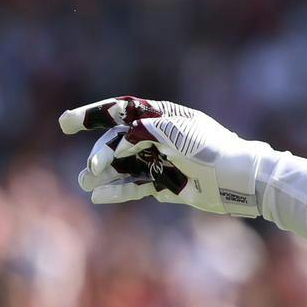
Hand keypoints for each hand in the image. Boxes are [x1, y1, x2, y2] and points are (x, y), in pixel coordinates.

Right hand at [60, 96, 273, 216]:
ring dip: (104, 172)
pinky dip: (119, 189)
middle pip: (119, 142)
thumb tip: (119, 142)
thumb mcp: (177, 134)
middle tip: (93, 168)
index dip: (93, 115)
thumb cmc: (213, 149)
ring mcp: (163, 161)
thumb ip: (145, 132)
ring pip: (125, 165)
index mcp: (164, 117)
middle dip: (101, 153)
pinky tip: (99, 195)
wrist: (240, 180)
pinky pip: (138, 185)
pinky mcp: (168, 183)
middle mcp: (161, 137)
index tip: (66, 123)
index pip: (122, 112)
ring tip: (86, 181)